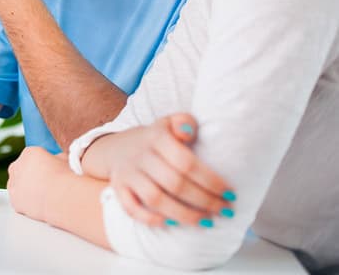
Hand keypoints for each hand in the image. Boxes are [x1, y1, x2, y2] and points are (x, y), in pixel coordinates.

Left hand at [7, 146, 71, 221]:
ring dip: (25, 188)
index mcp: (29, 152)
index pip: (31, 156)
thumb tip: (57, 160)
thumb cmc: (67, 178)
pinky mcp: (14, 199)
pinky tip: (38, 204)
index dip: (41, 164)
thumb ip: (56, 158)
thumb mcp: (65, 159)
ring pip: (17, 184)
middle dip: (29, 174)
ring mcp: (14, 183)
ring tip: (43, 195)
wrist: (62, 197)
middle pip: (20, 168)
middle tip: (44, 183)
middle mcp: (17, 165)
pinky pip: (18, 200)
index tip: (48, 172)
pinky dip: (25, 202)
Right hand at [91, 114, 233, 226]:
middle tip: (225, 210)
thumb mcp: (168, 123)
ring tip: (206, 221)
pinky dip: (150, 219)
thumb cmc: (155, 140)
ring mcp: (128, 173)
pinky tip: (171, 224)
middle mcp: (140, 156)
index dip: (210, 180)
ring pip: (155, 199)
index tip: (230, 193)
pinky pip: (131, 208)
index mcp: (156, 137)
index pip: (186, 162)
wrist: (117, 147)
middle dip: (204, 201)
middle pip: (174, 183)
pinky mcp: (119, 189)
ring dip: (184, 214)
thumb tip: (189, 132)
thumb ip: (183, 122)